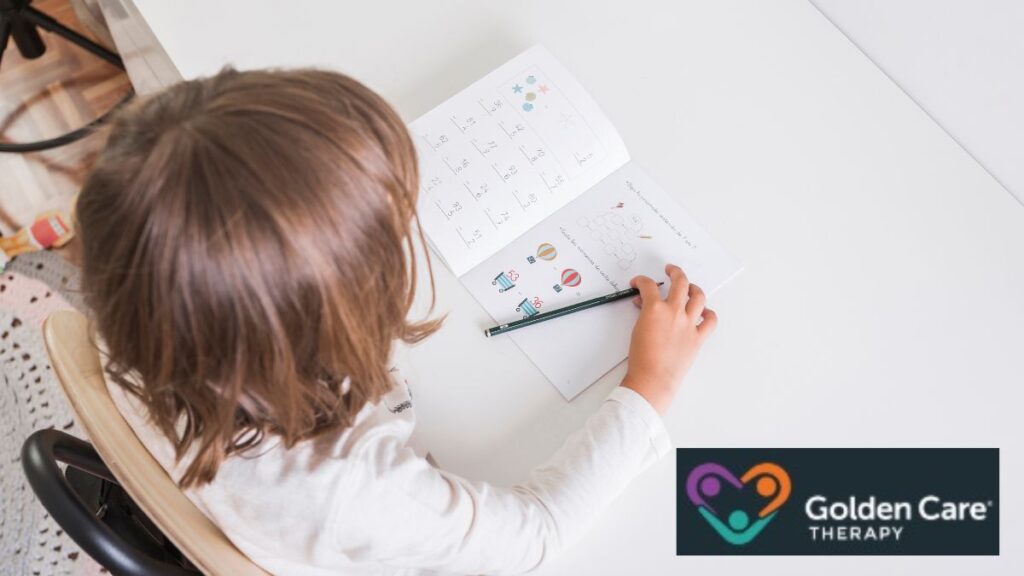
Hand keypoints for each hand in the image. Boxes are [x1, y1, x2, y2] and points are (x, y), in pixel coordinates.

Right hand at [621, 264, 716, 413]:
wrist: (653, 379)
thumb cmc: (641, 359)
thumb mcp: (636, 330)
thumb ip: (643, 314)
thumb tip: (645, 307)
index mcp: (655, 309)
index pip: (648, 286)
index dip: (641, 281)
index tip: (638, 283)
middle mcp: (674, 312)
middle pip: (680, 282)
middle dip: (675, 272)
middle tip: (670, 270)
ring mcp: (688, 324)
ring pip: (698, 297)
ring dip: (694, 288)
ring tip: (690, 287)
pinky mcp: (697, 338)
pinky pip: (710, 321)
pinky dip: (709, 314)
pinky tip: (704, 313)